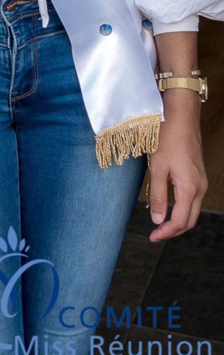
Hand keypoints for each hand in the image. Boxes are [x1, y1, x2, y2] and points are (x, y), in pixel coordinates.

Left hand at [147, 94, 207, 241]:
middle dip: (174, 230)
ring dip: (179, 220)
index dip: (166, 232)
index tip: (152, 237)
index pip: (180, 221)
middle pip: (190, 220)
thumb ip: (158, 195)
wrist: (182, 117)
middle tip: (156, 234)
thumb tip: (157, 220)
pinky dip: (182, 208)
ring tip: (161, 222)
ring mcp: (202, 181)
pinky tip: (169, 205)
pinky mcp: (199, 175)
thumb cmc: (167, 139)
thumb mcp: (157, 168)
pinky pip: (193, 199)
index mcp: (190, 188)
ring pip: (193, 210)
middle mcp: (200, 188)